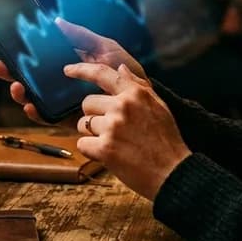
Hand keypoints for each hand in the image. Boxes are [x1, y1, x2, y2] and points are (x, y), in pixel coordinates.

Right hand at [0, 18, 146, 125]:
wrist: (145, 99)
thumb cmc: (128, 71)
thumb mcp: (106, 47)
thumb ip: (82, 36)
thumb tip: (57, 22)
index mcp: (69, 64)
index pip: (39, 60)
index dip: (20, 57)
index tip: (5, 52)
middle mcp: (63, 84)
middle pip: (31, 79)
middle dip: (13, 74)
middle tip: (2, 68)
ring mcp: (66, 102)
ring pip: (36, 98)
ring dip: (22, 94)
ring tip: (18, 88)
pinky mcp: (71, 119)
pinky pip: (49, 118)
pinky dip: (37, 114)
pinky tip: (31, 106)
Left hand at [67, 62, 190, 200]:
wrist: (173, 172)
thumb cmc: (167, 141)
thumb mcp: (159, 106)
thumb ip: (138, 86)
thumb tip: (121, 68)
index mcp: (135, 94)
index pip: (102, 74)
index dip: (81, 70)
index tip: (68, 70)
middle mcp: (122, 106)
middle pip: (87, 103)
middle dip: (94, 116)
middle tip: (113, 130)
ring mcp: (112, 127)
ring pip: (83, 124)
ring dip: (93, 135)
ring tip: (115, 144)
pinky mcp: (105, 148)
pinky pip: (82, 144)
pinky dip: (91, 151)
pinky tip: (109, 155)